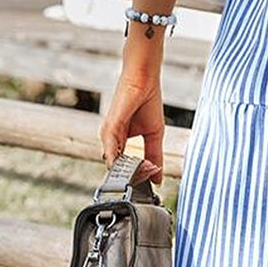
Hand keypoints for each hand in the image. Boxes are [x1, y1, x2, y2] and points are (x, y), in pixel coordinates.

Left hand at [98, 70, 164, 184]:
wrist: (144, 81)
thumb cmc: (148, 102)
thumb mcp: (154, 135)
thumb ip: (154, 156)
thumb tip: (158, 178)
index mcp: (120, 141)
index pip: (125, 166)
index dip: (137, 177)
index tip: (148, 185)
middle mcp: (112, 140)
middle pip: (119, 169)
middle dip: (133, 178)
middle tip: (146, 185)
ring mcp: (108, 135)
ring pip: (114, 164)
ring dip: (128, 174)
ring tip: (143, 180)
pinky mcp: (109, 128)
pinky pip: (111, 152)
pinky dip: (121, 164)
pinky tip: (130, 171)